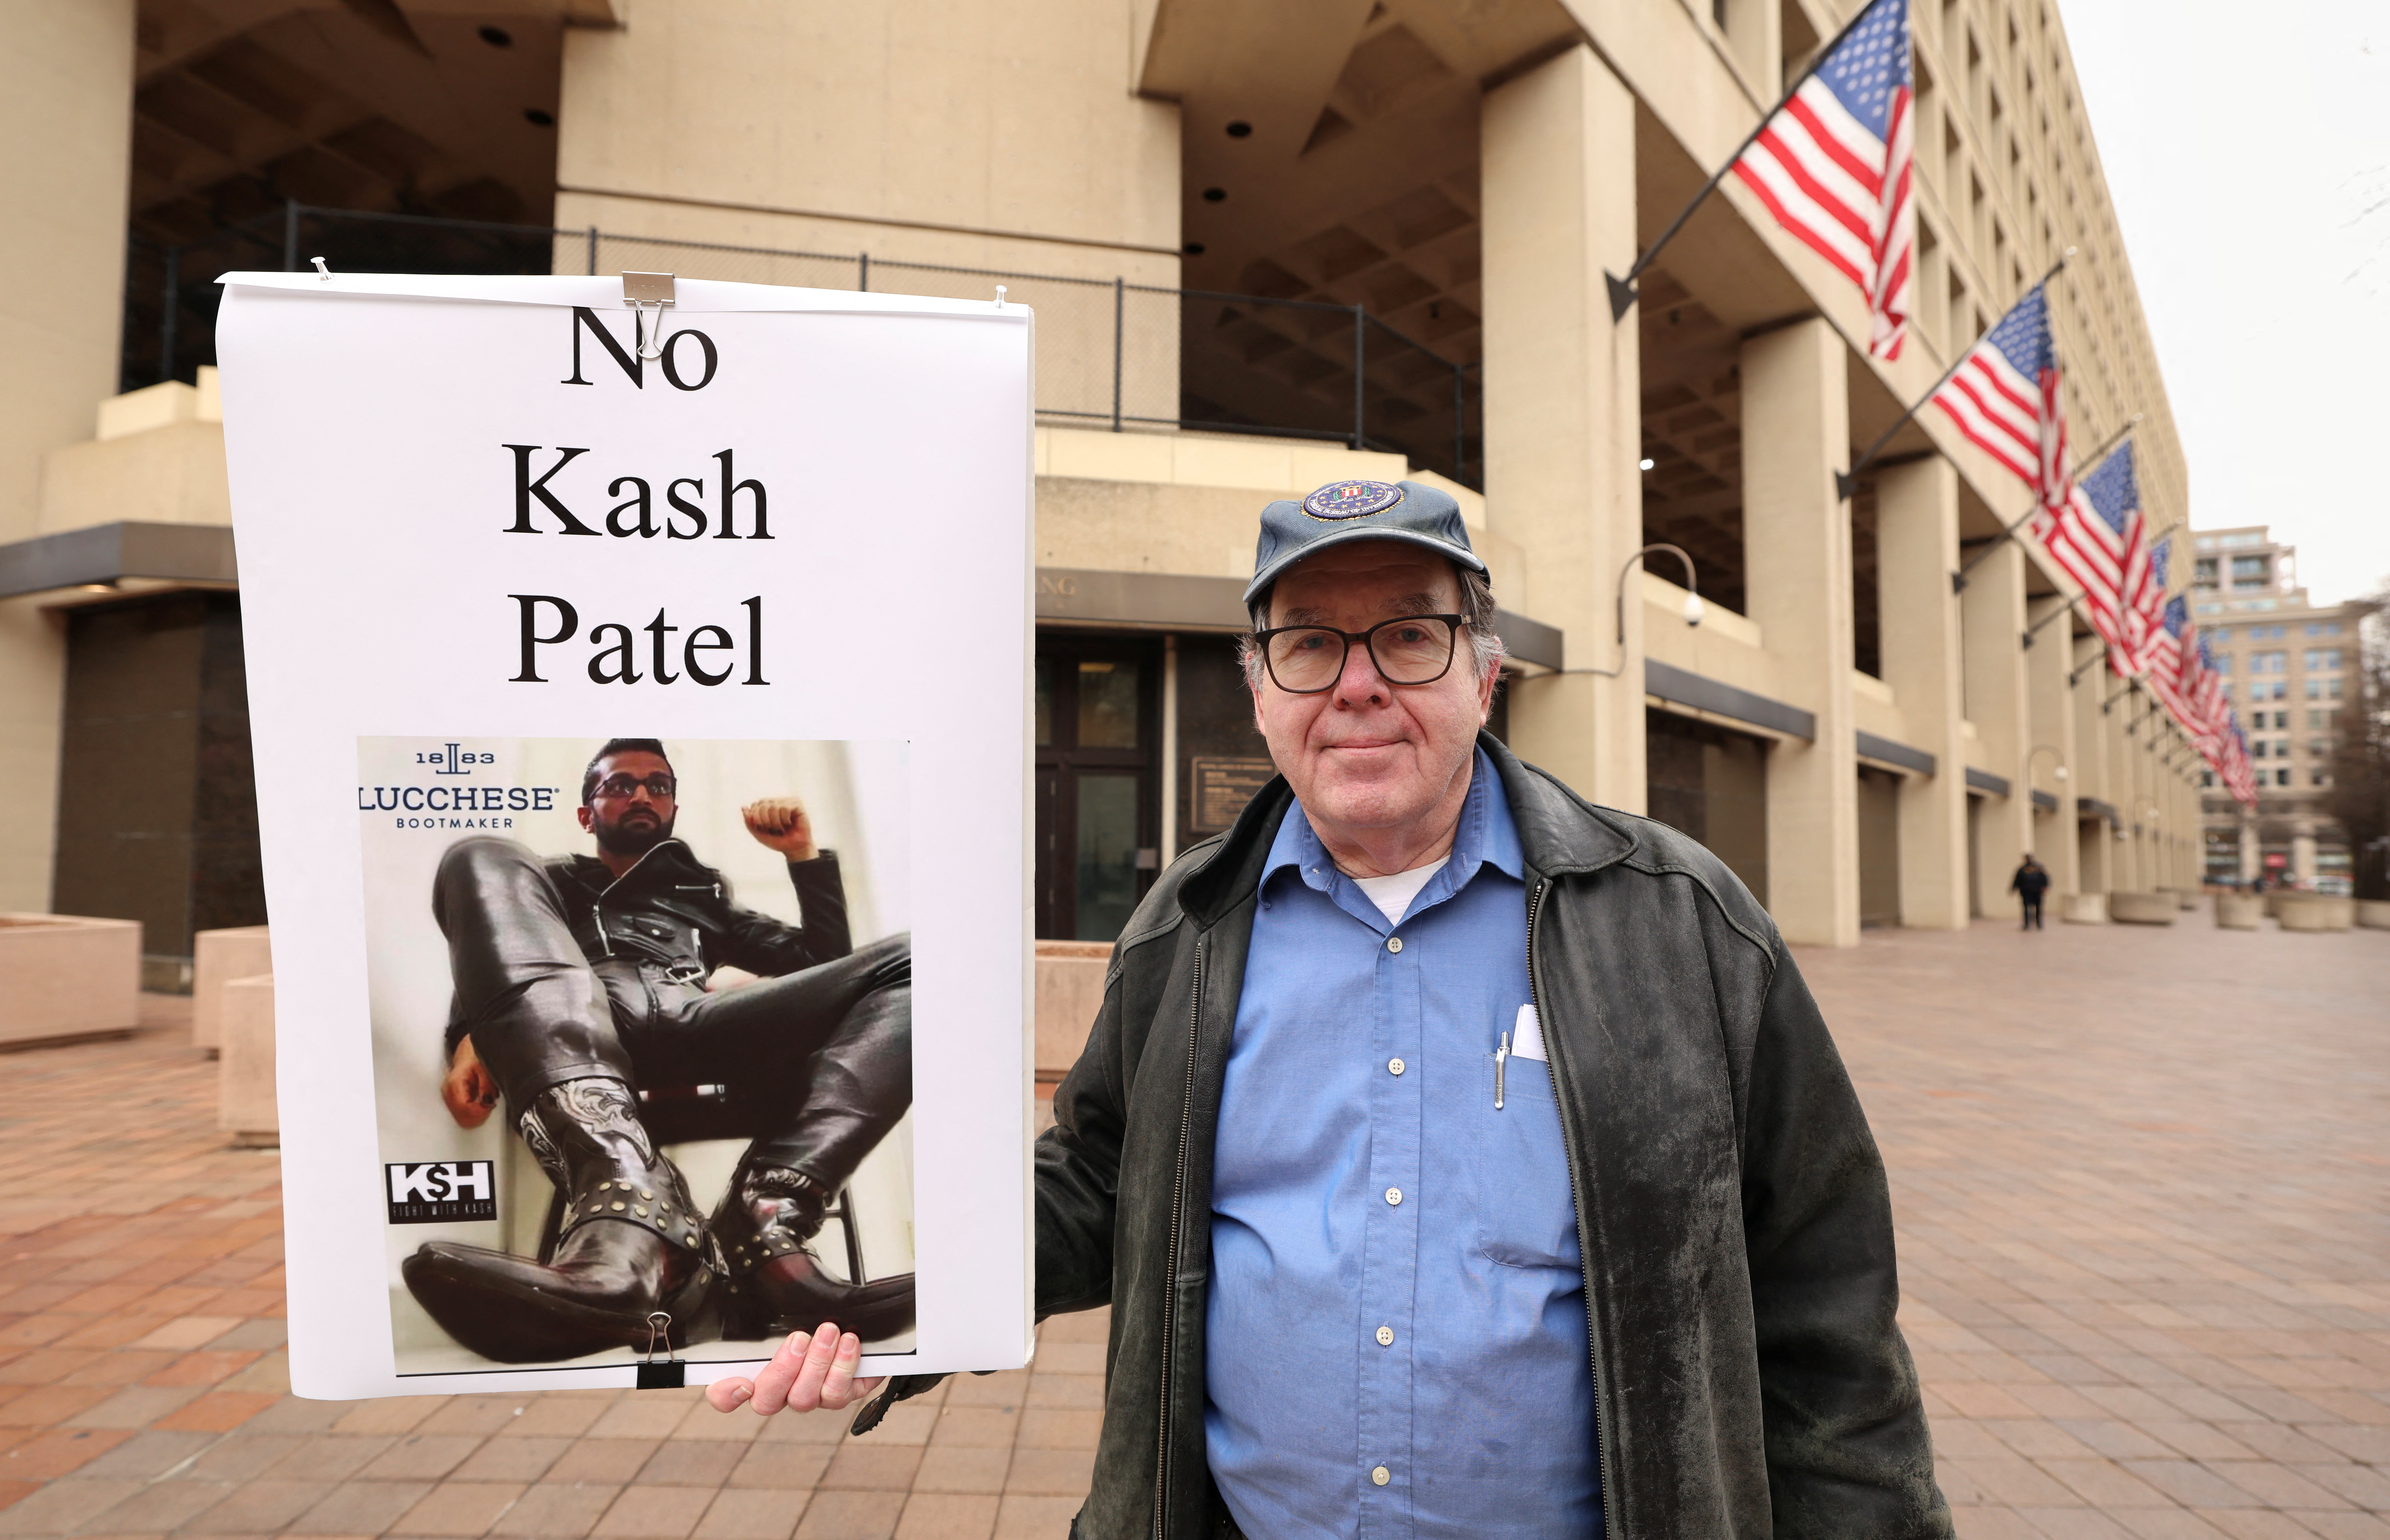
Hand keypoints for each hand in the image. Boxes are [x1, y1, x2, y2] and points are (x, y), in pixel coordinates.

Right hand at [440, 1037, 499, 1129]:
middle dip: (478, 1116)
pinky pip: (462, 1114)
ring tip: (486, 1104)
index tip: (490, 1106)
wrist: (469, 1050)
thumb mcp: (485, 1068)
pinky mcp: (452, 1100)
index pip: (464, 1108)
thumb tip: (487, 1103)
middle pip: (461, 1118)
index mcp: (454, 1084)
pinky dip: (473, 1113)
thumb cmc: (476, 1056)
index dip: (479, 1112)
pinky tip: (481, 1105)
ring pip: (461, 1119)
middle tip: (490, 1106)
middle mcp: (448, 1093)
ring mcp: (448, 1097)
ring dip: (476, 1115)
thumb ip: (486, 1086)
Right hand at [707, 1323, 883, 1415]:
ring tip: (830, 1333)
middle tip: (800, 1339)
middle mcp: (781, 1391)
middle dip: (784, 1369)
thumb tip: (748, 1304)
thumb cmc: (813, 1321)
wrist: (855, 1328)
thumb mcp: (784, 1314)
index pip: (725, 1395)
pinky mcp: (840, 1396)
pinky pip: (838, 1394)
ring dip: (817, 1363)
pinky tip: (849, 1344)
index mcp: (757, 1372)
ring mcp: (810, 1397)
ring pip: (804, 1399)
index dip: (726, 1396)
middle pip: (767, 1400)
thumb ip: (765, 1319)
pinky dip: (844, 1367)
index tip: (742, 1383)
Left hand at [742, 797, 816, 860]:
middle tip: (774, 830)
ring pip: (773, 806)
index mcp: (767, 806)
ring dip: (775, 822)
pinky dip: (784, 820)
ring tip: (782, 828)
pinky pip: (784, 808)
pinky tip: (789, 824)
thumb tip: (743, 807)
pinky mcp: (797, 804)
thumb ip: (749, 822)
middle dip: (765, 821)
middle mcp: (777, 801)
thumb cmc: (778, 841)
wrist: (794, 849)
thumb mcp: (759, 834)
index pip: (756, 805)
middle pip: (763, 804)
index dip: (757, 818)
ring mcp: (787, 801)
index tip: (764, 829)